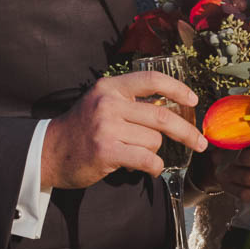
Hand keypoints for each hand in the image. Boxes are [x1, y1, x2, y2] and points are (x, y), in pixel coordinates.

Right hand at [40, 72, 207, 189]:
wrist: (49, 151)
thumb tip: (173, 108)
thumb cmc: (82, 129)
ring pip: (154, 140)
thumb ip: (131, 101)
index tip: (193, 101)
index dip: (177, 89)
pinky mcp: (106, 151)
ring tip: (138, 155)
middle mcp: (109, 103)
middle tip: (200, 142)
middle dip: (186, 131)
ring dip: (154, 152)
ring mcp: (107, 127)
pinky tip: (148, 168)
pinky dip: (154, 167)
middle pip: (162, 115)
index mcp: (111, 87)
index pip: (151, 80)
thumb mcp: (102, 103)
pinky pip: (147, 159)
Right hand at [216, 146, 249, 202]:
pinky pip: (243, 194)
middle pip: (247, 159)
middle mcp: (226, 158)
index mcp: (231, 143)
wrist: (213, 166)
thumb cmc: (235, 152)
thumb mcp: (242, 142)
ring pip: (247, 179)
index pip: (249, 143)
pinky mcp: (228, 188)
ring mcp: (226, 175)